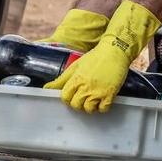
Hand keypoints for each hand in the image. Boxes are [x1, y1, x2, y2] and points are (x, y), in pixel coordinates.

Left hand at [45, 0, 159, 112]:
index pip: (65, 97)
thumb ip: (61, 80)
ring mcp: (98, 92)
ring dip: (90, 106)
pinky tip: (102, 100)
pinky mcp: (110, 94)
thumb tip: (47, 88)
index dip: (68, 98)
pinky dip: (102, 107)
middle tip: (83, 97)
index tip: (72, 95)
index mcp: (76, 79)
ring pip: (89, 109)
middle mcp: (85, 87)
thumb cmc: (95, 57)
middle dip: (78, 103)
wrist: (114, 51)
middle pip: (76, 105)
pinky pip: (103, 109)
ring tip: (93, 99)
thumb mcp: (75, 66)